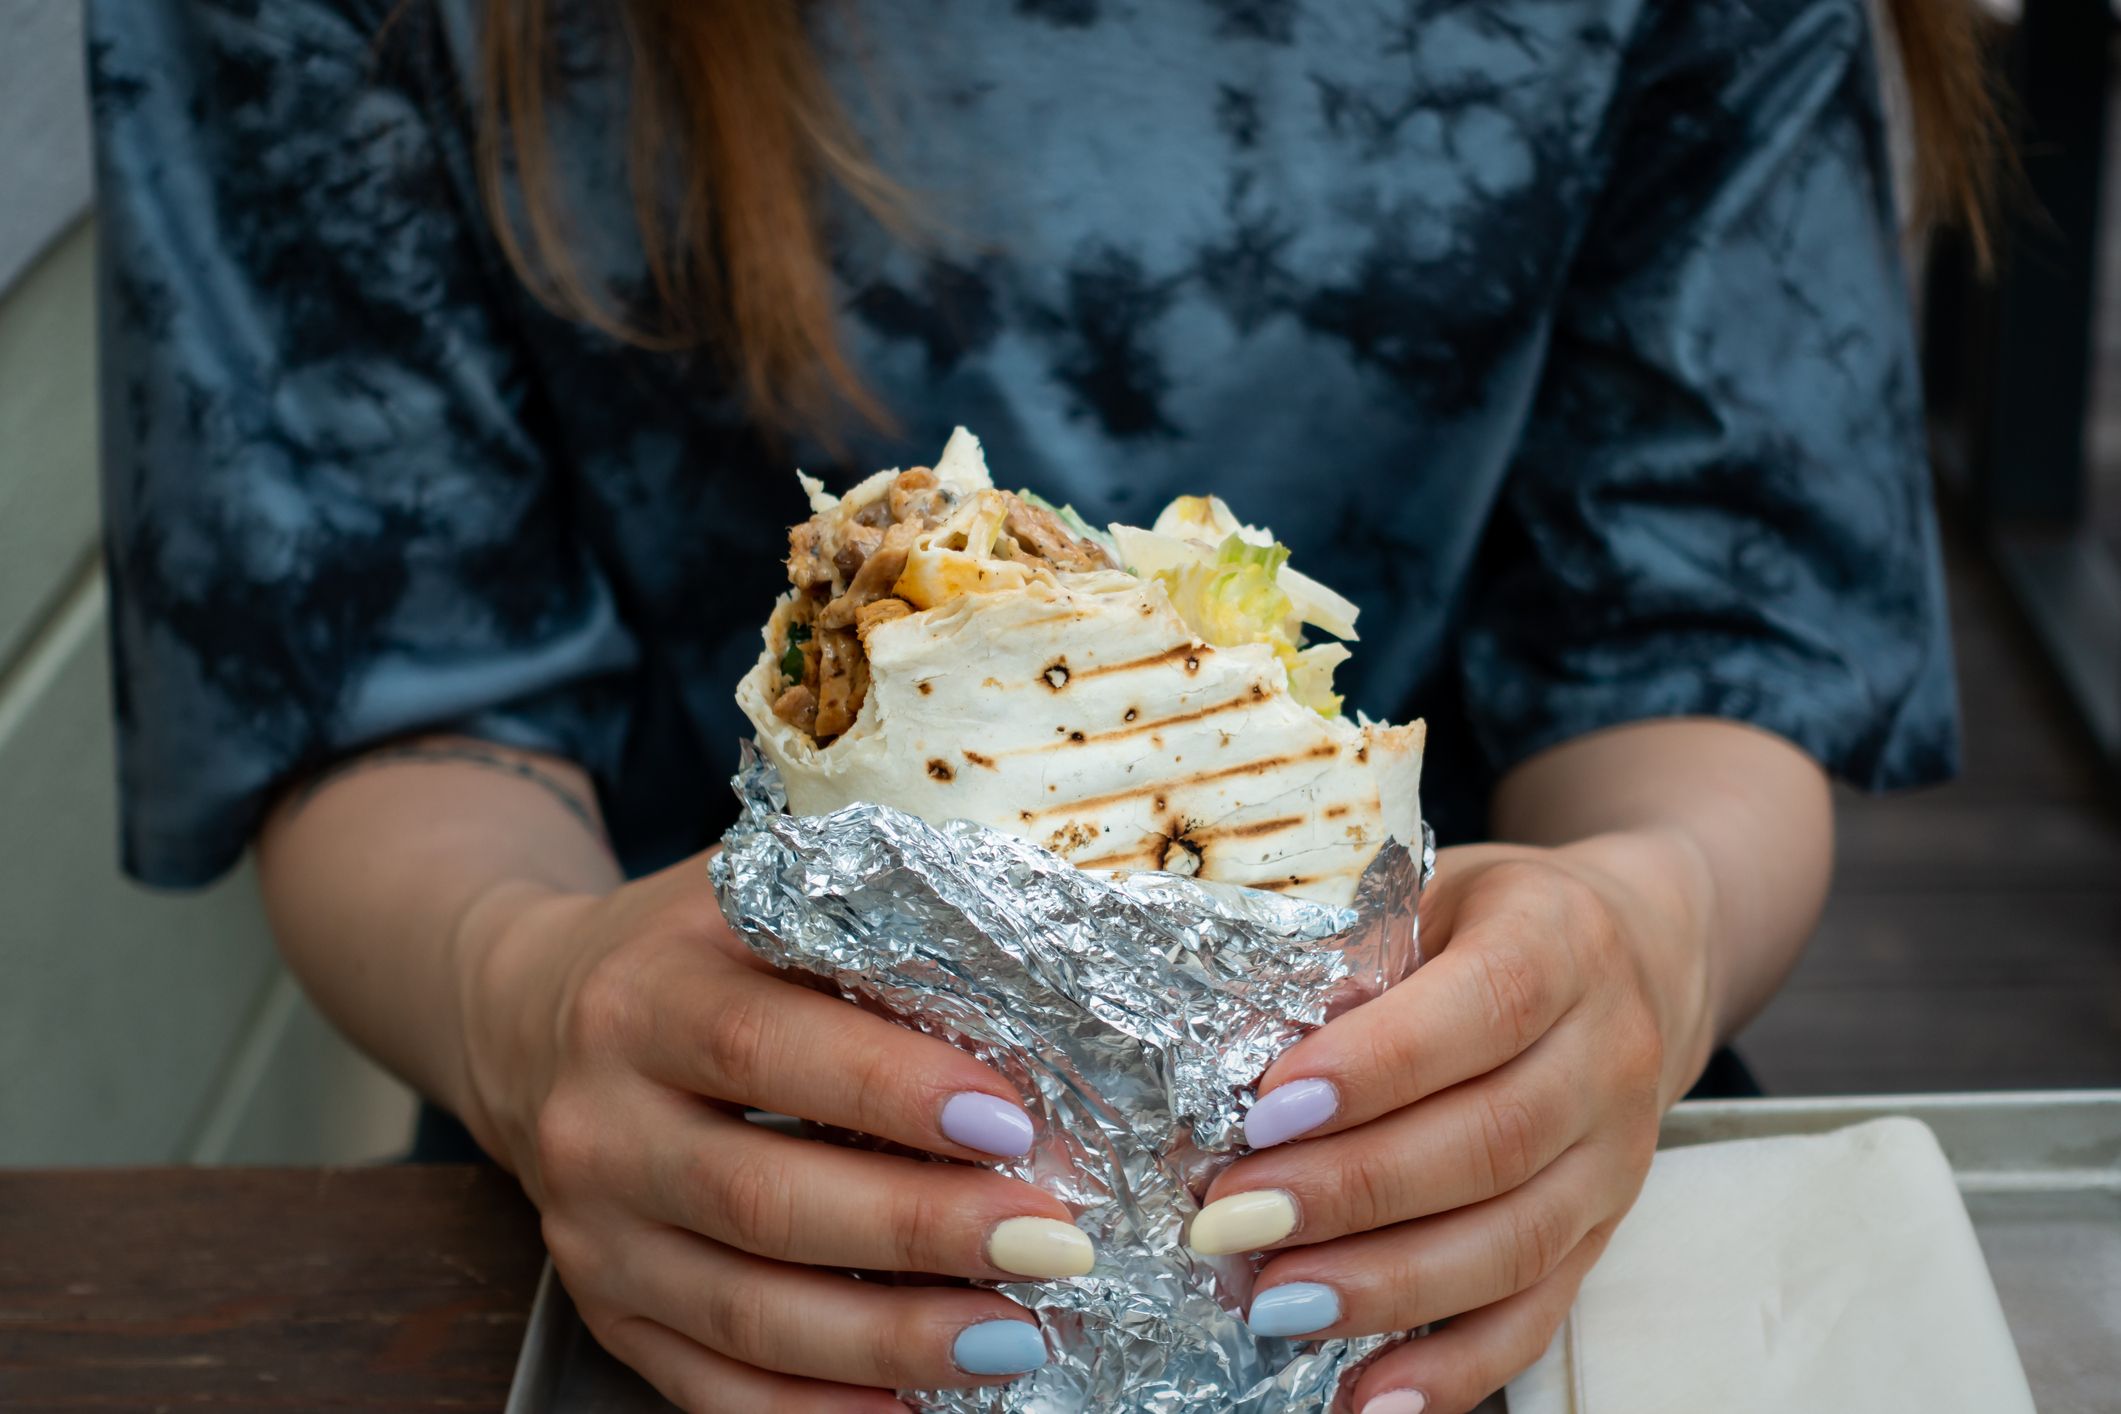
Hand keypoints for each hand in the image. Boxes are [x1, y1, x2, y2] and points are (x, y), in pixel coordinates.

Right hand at [453, 860, 1093, 1412]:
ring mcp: (593, 1231)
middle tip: (1052, 1244)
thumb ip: (865, 934)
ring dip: (893, 1338)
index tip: (1013, 1125)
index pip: (766, 1048)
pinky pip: (711, 1388)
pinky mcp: (603, 1309)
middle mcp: (599, 1120)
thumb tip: (1042, 1006)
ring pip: (746, 1311)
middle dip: (921, 1231)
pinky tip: (915, 1405)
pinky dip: (818, 1409)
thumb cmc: (691, 953)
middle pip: (762, 1197)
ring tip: (1016, 1339)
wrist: (525, 1015)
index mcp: (644, 995)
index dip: (893, 1092)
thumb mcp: (754, 901)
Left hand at [1187, 834, 1719, 1413]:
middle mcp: (1607, 1054)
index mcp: (1560, 943)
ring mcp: (1618, 1156)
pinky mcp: (1606, 1233)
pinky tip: (1368, 1397)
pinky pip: (1537, 1316)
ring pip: (1514, 1240)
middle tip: (1230, 1219)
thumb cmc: (1488, 920)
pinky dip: (1452, 1369)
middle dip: (1350, 1193)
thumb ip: (1348, 954)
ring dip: (1385, 1286)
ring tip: (1271, 1304)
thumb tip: (1209, 1039)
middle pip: (1490, 1142)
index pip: (1481, 1009)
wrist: (1637, 954)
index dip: (1375, 1066)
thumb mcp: (1427, 894)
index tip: (1265, 1110)